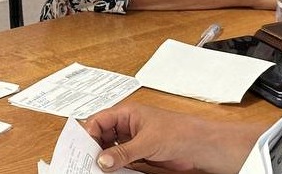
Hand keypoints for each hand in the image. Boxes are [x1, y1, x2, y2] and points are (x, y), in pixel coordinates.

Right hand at [84, 104, 211, 171]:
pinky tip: (110, 172)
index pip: (98, 120)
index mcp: (126, 113)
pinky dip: (114, 167)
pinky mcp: (138, 155)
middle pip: (100, 136)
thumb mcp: (147, 141)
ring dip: (103, 159)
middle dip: (93, 148)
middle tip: (86, 161)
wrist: (199, 146)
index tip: (82, 148)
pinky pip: (120, 161)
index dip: (88, 133)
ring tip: (96, 169)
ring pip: (109, 150)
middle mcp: (126, 126)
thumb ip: (124, 151)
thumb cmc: (179, 131)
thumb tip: (102, 160)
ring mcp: (132, 141)